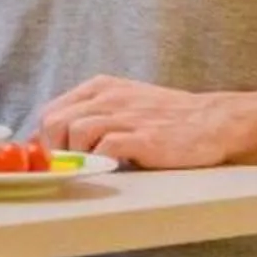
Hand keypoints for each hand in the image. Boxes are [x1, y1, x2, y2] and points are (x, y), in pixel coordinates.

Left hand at [37, 78, 235, 170]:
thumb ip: (91, 117)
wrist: (213, 121)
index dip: (44, 139)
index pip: (51, 111)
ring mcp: (127, 116)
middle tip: (68, 168)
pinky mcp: (144, 137)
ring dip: (77, 156)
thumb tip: (52, 142)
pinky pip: (105, 148)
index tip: (50, 160)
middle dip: (53, 150)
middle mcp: (109, 97)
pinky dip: (101, 163)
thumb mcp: (124, 106)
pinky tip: (112, 168)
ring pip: (76, 132)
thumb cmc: (167, 118)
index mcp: (101, 88)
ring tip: (93, 167)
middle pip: (55, 121)